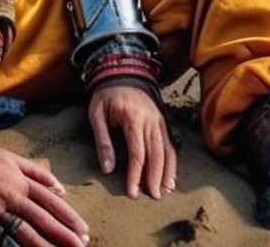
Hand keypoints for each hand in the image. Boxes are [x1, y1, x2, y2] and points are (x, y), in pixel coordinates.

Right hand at [0, 134, 89, 245]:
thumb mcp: (11, 158)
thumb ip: (36, 173)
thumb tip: (59, 188)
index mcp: (22, 181)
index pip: (52, 202)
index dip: (69, 217)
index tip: (83, 230)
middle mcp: (13, 196)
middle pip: (44, 219)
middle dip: (64, 235)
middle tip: (81, 246)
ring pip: (26, 232)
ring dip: (45, 245)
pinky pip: (1, 239)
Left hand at [87, 83, 177, 199]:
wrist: (123, 72)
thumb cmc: (107, 95)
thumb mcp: (96, 113)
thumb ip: (103, 140)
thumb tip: (108, 169)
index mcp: (133, 118)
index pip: (137, 152)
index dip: (135, 174)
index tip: (133, 193)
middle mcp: (151, 120)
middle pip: (156, 154)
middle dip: (154, 177)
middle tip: (152, 197)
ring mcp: (159, 121)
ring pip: (166, 150)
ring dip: (166, 172)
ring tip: (164, 191)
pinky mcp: (163, 122)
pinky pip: (170, 144)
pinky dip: (172, 162)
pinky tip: (171, 177)